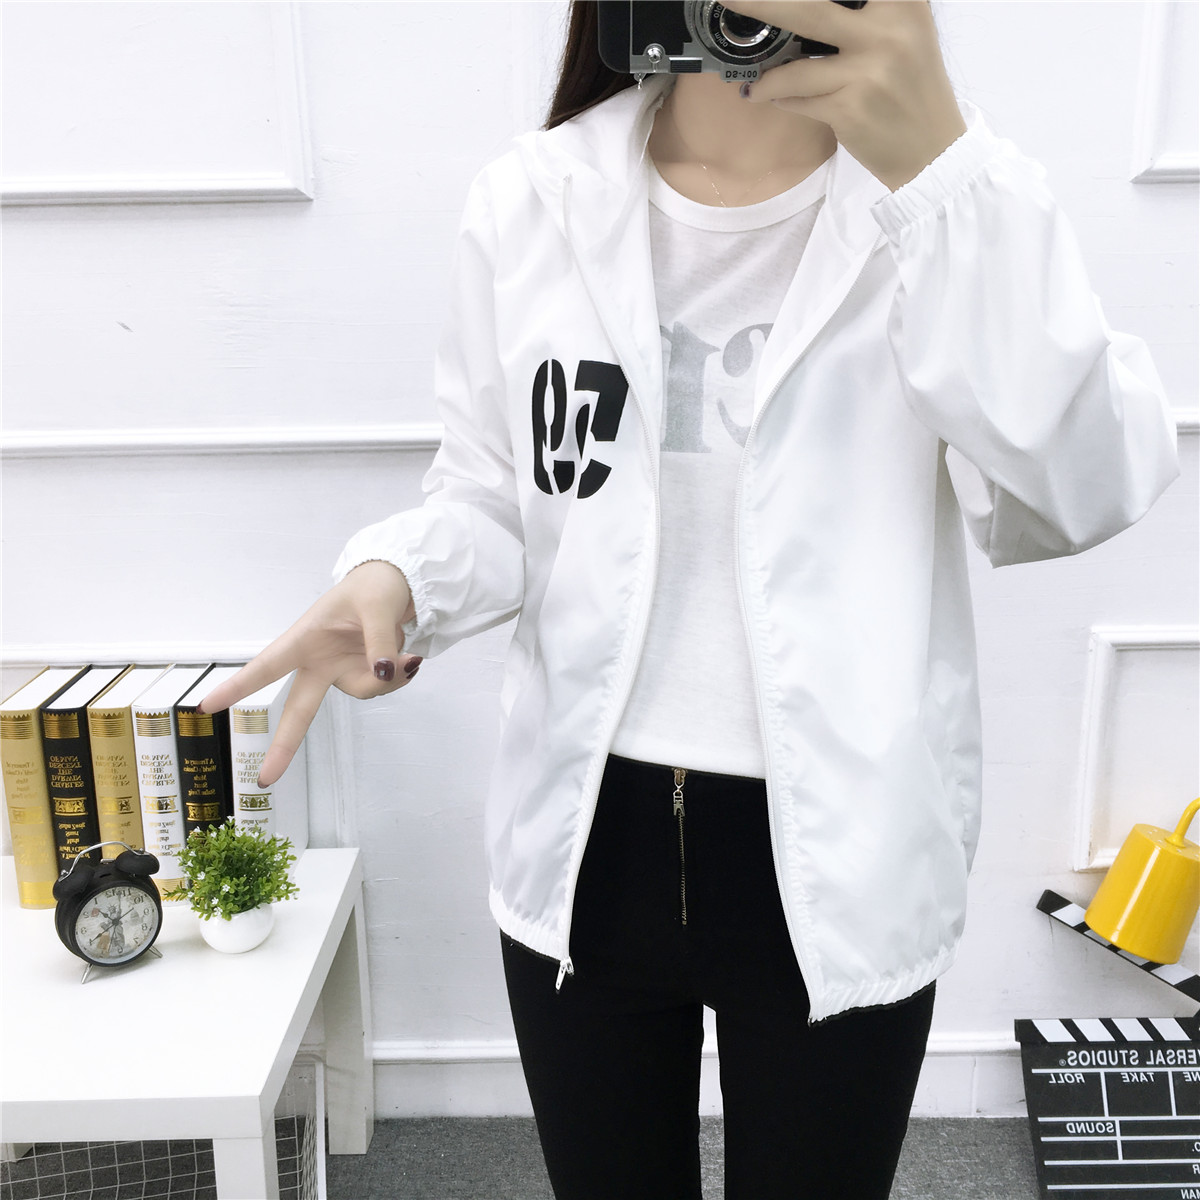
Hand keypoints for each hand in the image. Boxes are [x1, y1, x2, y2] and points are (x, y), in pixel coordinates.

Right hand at [197, 561, 420, 786]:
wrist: (398, 583)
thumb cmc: (373, 587)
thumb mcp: (376, 606)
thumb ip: (379, 641)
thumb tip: (383, 672)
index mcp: (305, 639)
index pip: (268, 666)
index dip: (238, 686)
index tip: (207, 707)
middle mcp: (319, 661)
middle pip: (299, 708)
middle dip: (284, 744)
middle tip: (265, 778)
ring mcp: (343, 671)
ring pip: (363, 691)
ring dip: (388, 678)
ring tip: (406, 653)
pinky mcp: (365, 675)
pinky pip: (384, 686)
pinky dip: (401, 674)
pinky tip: (410, 658)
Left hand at [728, 0, 966, 190]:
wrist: (932, 150)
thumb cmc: (911, 86)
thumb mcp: (904, 30)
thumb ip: (866, 9)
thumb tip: (797, 7)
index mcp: (903, 1)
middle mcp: (888, 28)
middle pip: (806, 9)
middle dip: (760, 4)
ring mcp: (867, 70)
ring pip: (795, 68)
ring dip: (768, 79)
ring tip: (757, 83)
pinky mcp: (850, 107)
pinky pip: (798, 100)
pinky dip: (782, 99)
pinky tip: (777, 100)